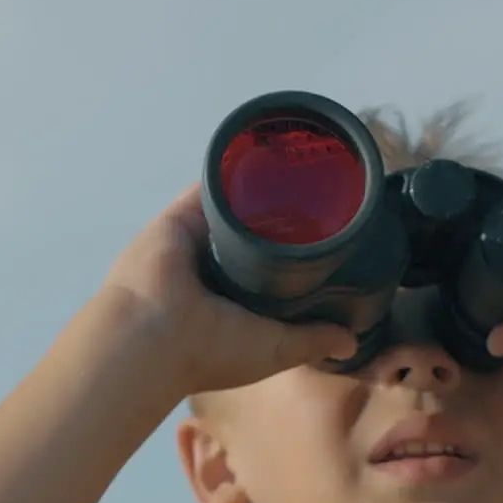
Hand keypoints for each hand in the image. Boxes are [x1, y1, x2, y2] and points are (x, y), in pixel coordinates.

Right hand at [97, 184, 356, 395]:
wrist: (152, 334)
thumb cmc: (210, 351)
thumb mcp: (276, 350)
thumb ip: (313, 340)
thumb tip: (350, 342)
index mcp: (232, 305)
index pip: (268, 274)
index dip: (294, 260)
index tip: (329, 243)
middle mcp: (213, 272)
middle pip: (253, 236)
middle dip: (280, 218)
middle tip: (321, 199)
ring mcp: (196, 241)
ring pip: (234, 208)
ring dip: (259, 189)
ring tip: (300, 168)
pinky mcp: (182, 215)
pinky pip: (210, 185)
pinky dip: (231, 167)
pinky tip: (264, 150)